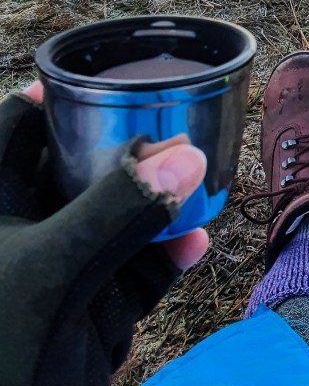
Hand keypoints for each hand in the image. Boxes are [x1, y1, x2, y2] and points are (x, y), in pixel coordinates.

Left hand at [0, 81, 209, 385]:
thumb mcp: (52, 271)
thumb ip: (119, 208)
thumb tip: (186, 154)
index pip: (15, 127)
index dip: (57, 100)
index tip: (110, 80)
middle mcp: (19, 234)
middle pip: (77, 171)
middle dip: (130, 153)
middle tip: (178, 133)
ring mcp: (55, 279)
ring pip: (111, 222)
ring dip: (156, 206)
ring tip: (200, 186)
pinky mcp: (85, 317)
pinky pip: (131, 273)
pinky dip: (164, 258)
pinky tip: (194, 244)